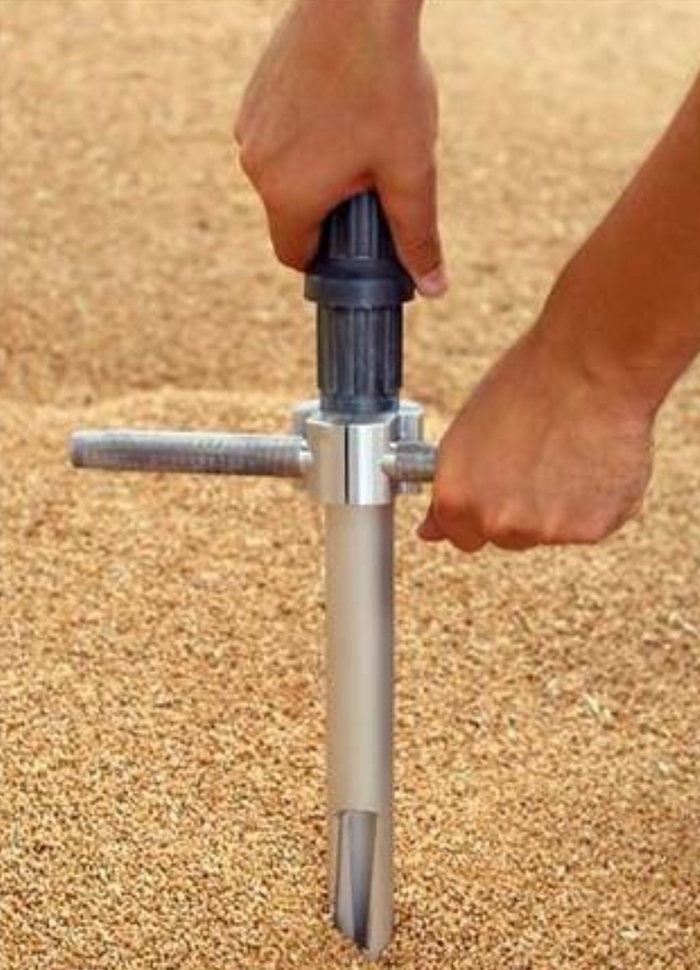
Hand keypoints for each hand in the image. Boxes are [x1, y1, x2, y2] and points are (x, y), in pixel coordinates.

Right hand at [234, 0, 446, 295]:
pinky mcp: (253, 93)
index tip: (358, 243)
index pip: (295, 255)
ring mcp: (249, 126)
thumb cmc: (385, 83)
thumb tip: (433, 290)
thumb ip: (416, 235)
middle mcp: (255, 166)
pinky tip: (340, 108)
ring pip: (284, 173)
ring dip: (317, 170)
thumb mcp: (410, 169)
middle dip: (330, 209)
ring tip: (361, 135)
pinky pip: (278, 136)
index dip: (328, 259)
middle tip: (374, 177)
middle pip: (291, 212)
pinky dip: (305, 136)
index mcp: (287, 195)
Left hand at [418, 322, 654, 552]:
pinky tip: (593, 459)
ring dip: (558, 506)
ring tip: (567, 451)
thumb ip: (452, 487)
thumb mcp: (465, 434)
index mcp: (457, 501)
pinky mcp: (592, 529)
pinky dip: (595, 502)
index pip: (461, 536)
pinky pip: (590, 526)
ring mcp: (546, 531)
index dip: (478, 508)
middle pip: (507, 537)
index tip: (494, 486)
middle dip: (518, 509)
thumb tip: (431, 531)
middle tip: (536, 457)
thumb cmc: (527, 386)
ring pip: (550, 532)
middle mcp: (497, 523)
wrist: (590, 366)